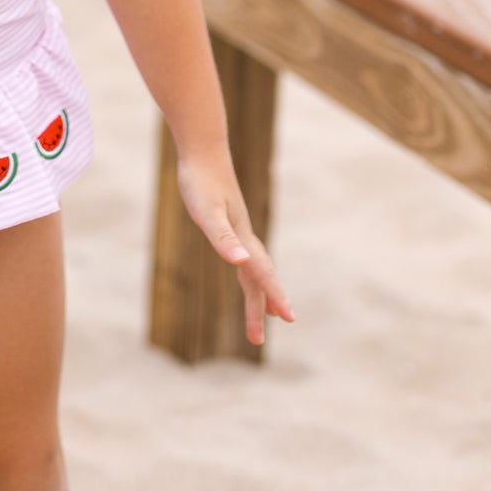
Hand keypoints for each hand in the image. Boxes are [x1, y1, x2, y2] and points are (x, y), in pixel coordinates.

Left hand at [175, 148, 294, 346]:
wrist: (202, 151)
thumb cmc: (200, 181)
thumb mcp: (206, 212)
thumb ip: (222, 238)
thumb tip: (239, 263)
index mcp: (242, 239)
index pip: (262, 275)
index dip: (274, 297)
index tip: (290, 319)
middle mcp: (243, 237)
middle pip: (258, 279)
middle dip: (261, 307)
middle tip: (258, 339)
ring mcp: (236, 230)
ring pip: (252, 269)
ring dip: (258, 293)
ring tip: (269, 315)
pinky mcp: (227, 223)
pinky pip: (242, 256)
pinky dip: (248, 272)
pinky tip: (245, 271)